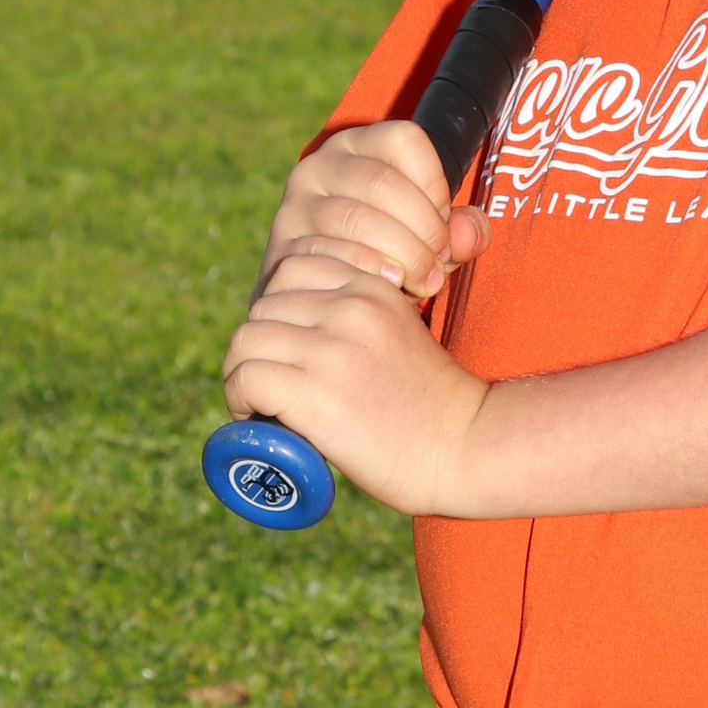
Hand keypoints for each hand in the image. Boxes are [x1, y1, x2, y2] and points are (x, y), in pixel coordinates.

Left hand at [221, 253, 487, 515]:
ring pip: (247, 339)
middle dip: (260, 342)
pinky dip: (241, 400)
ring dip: (243, 372)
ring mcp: (332, 348)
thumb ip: (359, 317)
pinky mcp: (316, 392)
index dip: (281, 303)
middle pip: (264, 303)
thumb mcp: (401, 331)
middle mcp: (350, 307)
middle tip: (274, 380)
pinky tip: (259, 418)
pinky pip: (246, 378)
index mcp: (372, 287)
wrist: (467, 445)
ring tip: (262, 403)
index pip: (294, 263)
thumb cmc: (434, 401)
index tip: (291, 341)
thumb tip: (298, 327)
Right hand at [256, 120, 490, 304]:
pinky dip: (371, 274)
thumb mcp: (429, 237)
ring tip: (421, 283)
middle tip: (438, 266)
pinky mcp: (283, 244)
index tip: (442, 223)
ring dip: (402, 256)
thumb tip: (468, 235)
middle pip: (384, 182)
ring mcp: (296, 204)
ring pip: (359, 219)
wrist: (324, 298)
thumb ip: (459, 232)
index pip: (405, 139)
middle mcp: (320, 165)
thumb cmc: (388, 257)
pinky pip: (333, 253)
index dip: (434, 183)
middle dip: (423, 230)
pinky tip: (390, 288)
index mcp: (359, 145)